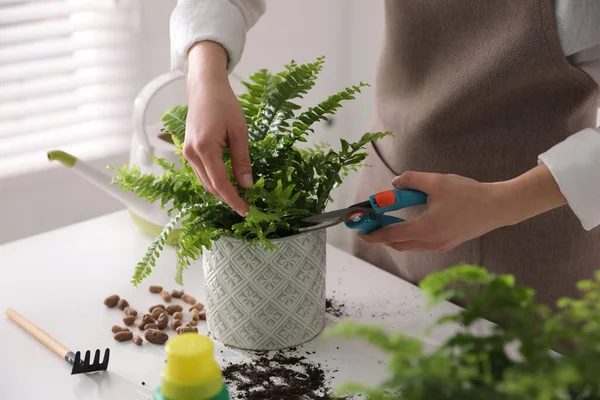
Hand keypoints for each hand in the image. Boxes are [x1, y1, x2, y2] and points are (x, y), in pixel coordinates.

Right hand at [183, 41, 251, 215]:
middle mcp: (191, 153)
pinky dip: (214, 181)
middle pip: (210, 186)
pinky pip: (202, 173)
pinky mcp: (188, 151)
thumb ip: (242, 160)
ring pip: (205, 182)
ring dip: (221, 191)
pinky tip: (228, 183)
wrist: (205, 89)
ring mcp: (187, 153)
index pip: (220, 183)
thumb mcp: (240, 132)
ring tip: (240, 197)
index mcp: (205, 147)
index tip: (246, 210)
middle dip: (228, 198)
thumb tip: (247, 186)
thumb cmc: (225, 105)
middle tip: (246, 206)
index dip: (233, 199)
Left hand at [358, 164, 566, 251]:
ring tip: (388, 219)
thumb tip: (395, 182)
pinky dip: (409, 235)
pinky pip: (421, 243)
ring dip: (396, 235)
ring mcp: (440, 245)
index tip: (360, 231)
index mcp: (425, 230)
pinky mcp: (447, 243)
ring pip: (409, 245)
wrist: (498, 207)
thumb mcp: (436, 182)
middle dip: (382, 235)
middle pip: (398, 243)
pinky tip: (409, 222)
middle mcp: (431, 242)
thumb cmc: (468, 194)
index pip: (390, 235)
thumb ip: (412, 180)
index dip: (373, 234)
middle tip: (371, 223)